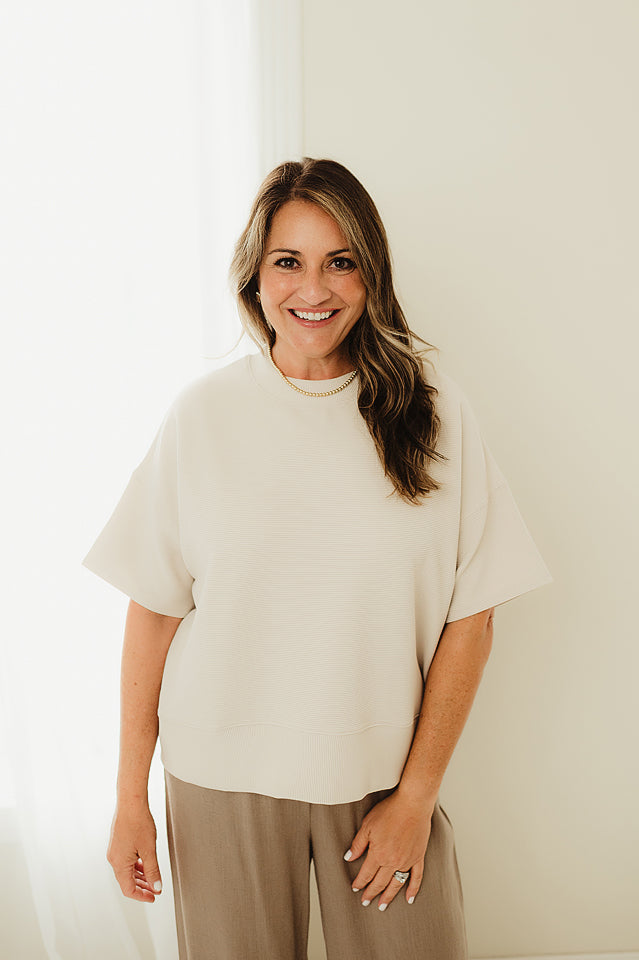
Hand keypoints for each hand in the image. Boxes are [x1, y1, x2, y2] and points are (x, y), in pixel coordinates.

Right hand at [107, 801, 162, 901]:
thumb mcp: (149, 850)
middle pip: (127, 882)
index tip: (153, 897)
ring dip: (140, 877)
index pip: (129, 890)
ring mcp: (115, 851)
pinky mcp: (118, 844)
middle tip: (155, 890)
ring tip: (153, 878)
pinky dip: (136, 866)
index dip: (142, 896)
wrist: (131, 803)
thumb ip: (153, 871)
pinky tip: (145, 864)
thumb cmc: (138, 823)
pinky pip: (126, 861)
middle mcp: (114, 859)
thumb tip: (156, 887)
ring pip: (127, 871)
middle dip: (142, 887)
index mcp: (119, 864)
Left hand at [344, 790, 432, 910]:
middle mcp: (392, 861)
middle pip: (380, 882)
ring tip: (382, 906)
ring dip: (388, 896)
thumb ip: (358, 844)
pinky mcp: (418, 857)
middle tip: (365, 902)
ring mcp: (407, 861)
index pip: (366, 874)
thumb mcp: (367, 825)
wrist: (412, 804)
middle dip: (371, 893)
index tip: (355, 888)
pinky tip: (409, 899)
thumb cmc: (389, 811)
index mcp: (378, 854)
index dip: (360, 882)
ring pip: (396, 884)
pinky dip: (413, 889)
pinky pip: (416, 877)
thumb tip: (348, 857)